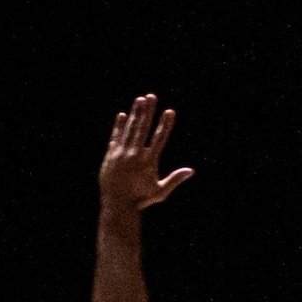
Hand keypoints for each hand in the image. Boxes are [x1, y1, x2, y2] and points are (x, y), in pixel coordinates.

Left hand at [98, 92, 193, 217]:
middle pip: (142, 128)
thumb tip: (191, 171)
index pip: (159, 139)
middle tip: (152, 96)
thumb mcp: (160, 191)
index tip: (170, 111)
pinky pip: (116, 137)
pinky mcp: (110, 156)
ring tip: (140, 99)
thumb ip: (174, 179)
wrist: (116, 206)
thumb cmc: (140, 199)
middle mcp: (134, 155)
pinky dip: (119, 126)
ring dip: (135, 113)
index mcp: (148, 162)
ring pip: (129, 129)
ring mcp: (121, 154)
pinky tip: (123, 115)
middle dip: (148, 111)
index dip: (165, 124)